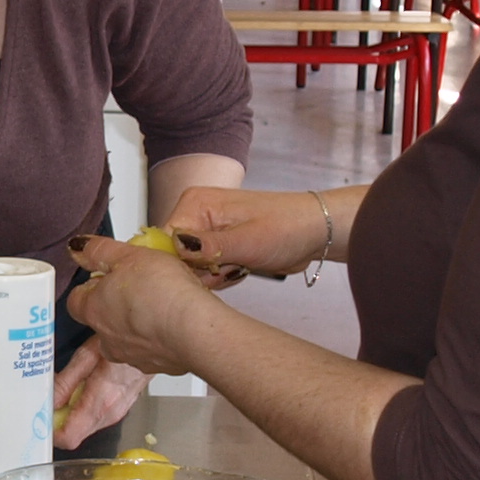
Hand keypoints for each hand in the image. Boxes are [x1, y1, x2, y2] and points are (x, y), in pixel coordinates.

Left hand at [52, 340, 150, 447]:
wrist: (158, 342)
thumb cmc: (125, 344)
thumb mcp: (87, 355)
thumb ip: (66, 382)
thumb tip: (48, 402)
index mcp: (100, 404)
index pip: (68, 438)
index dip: (50, 432)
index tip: (39, 418)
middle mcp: (109, 415)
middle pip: (74, 434)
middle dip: (57, 421)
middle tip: (47, 398)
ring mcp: (116, 414)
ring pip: (83, 426)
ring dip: (70, 412)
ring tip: (65, 388)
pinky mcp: (119, 410)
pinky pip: (94, 417)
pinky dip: (82, 407)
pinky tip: (82, 386)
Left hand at [64, 233, 217, 379]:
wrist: (195, 330)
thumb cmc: (162, 292)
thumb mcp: (128, 255)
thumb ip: (98, 251)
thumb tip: (78, 247)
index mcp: (94, 310)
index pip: (76, 300)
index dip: (90, 286)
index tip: (106, 275)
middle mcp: (107, 339)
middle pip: (102, 320)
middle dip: (116, 306)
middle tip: (139, 287)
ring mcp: (132, 357)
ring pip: (128, 338)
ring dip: (139, 324)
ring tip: (161, 304)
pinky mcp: (158, 366)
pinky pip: (154, 351)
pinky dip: (160, 338)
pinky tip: (176, 323)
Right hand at [159, 184, 339, 279]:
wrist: (314, 231)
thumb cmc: (288, 226)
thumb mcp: (248, 240)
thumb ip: (210, 246)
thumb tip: (177, 247)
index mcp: (195, 203)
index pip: (164, 241)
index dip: (181, 263)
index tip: (208, 271)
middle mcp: (196, 215)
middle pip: (176, 258)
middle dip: (203, 272)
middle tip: (232, 266)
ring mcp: (206, 232)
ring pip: (192, 269)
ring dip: (215, 276)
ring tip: (241, 265)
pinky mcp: (217, 247)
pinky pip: (206, 272)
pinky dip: (223, 277)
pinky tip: (241, 268)